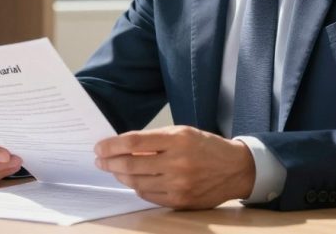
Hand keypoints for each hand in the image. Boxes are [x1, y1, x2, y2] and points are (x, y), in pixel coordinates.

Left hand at [94, 125, 255, 209]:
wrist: (236, 169)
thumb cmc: (206, 147)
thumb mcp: (182, 133)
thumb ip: (154, 140)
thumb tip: (124, 147)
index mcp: (178, 140)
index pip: (134, 142)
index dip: (112, 145)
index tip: (99, 147)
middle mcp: (178, 163)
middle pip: (132, 164)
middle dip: (110, 162)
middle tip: (100, 160)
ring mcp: (179, 185)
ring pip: (137, 182)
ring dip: (121, 176)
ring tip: (114, 170)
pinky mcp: (181, 201)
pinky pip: (149, 196)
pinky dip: (137, 188)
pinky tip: (133, 181)